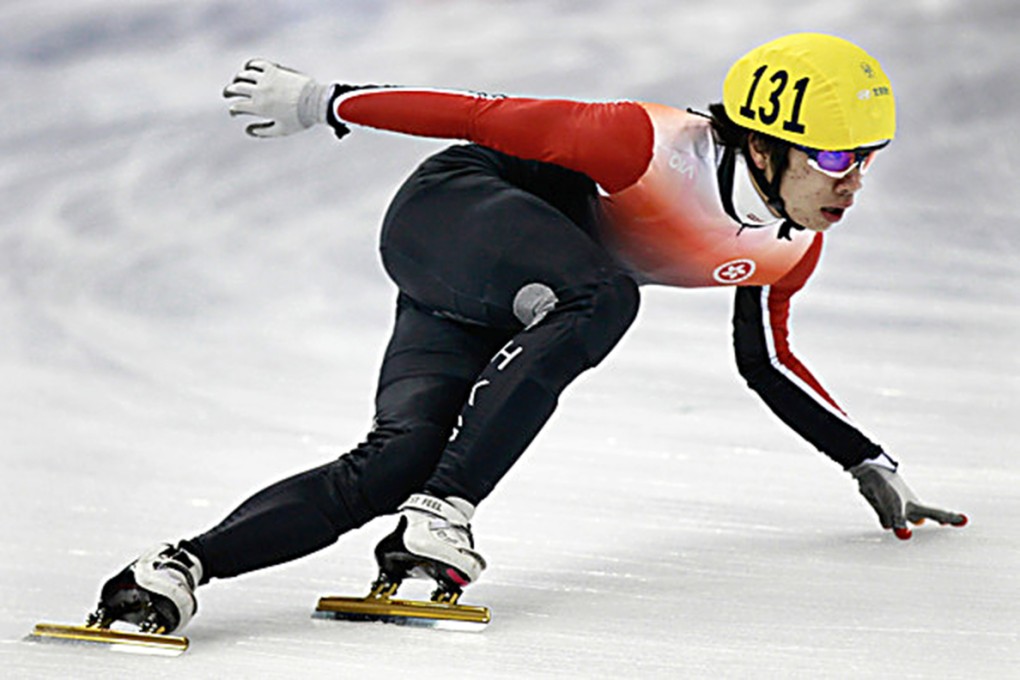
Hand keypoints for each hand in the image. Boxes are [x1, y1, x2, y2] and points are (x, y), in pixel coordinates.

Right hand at [223, 59, 332, 137]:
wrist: (315, 102)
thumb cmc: (300, 119)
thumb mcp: (281, 130)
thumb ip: (263, 131)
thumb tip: (248, 130)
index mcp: (259, 107)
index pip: (238, 106)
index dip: (233, 110)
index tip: (234, 112)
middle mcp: (260, 91)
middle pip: (236, 88)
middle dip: (229, 92)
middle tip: (227, 94)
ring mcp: (266, 79)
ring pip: (244, 75)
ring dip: (238, 79)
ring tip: (237, 82)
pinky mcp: (274, 70)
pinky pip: (256, 64)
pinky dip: (250, 66)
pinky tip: (249, 69)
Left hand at [850, 460, 967, 539]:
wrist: (867, 475)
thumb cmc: (886, 488)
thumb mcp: (896, 507)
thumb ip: (900, 522)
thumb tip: (905, 536)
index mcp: (917, 506)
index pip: (939, 514)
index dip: (952, 518)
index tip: (965, 519)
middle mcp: (909, 509)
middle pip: (922, 519)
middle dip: (933, 521)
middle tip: (946, 523)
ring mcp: (896, 509)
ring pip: (901, 524)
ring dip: (901, 525)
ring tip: (908, 521)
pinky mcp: (883, 510)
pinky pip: (886, 522)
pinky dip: (885, 520)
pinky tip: (882, 514)